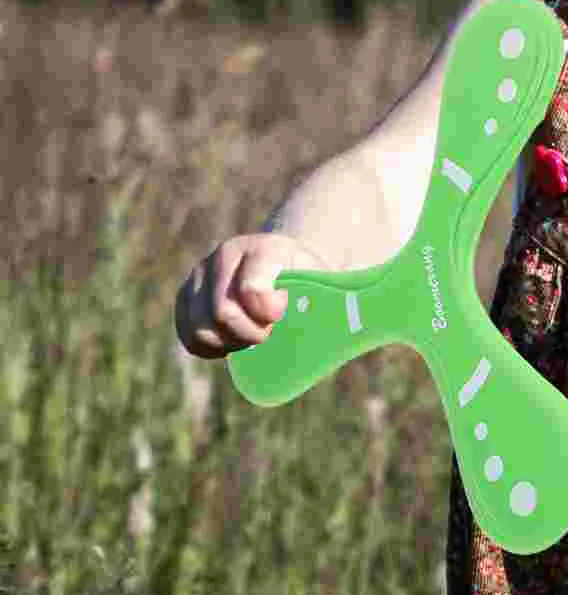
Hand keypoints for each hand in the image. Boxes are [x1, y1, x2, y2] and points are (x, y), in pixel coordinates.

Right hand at [174, 233, 330, 358]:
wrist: (284, 263)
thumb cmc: (310, 280)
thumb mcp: (328, 282)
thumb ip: (338, 299)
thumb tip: (354, 328)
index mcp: (267, 248)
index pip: (252, 289)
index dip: (267, 314)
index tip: (280, 318)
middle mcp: (228, 254)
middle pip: (222, 313)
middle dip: (250, 333)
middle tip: (270, 333)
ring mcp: (202, 272)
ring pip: (200, 326)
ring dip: (229, 342)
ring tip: (252, 337)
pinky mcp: (188, 293)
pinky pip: (187, 332)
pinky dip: (209, 346)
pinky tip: (231, 343)